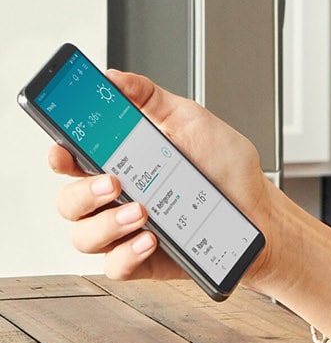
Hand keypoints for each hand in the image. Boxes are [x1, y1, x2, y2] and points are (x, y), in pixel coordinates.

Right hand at [50, 69, 275, 284]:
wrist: (260, 207)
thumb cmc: (225, 166)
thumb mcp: (191, 120)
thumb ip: (150, 98)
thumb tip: (113, 77)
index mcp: (122, 161)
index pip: (73, 159)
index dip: (58, 153)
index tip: (62, 147)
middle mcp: (116, 197)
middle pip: (68, 201)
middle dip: (81, 192)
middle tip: (112, 182)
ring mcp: (125, 230)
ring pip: (84, 236)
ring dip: (107, 224)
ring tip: (142, 210)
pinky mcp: (141, 259)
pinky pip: (115, 265)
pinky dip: (128, 253)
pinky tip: (152, 238)